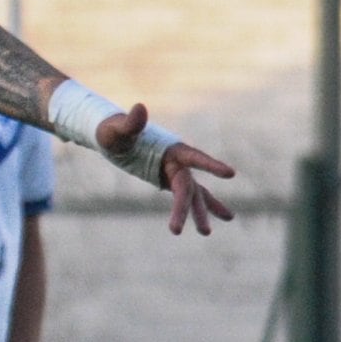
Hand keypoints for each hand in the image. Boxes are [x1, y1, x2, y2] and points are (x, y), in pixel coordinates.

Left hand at [97, 106, 237, 234]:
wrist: (110, 136)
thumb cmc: (112, 130)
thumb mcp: (116, 129)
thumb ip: (130, 122)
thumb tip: (140, 108)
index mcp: (171, 149)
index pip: (194, 158)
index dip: (211, 165)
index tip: (230, 173)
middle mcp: (178, 162)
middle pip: (189, 188)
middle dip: (191, 209)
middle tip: (202, 232)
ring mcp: (175, 172)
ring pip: (192, 195)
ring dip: (201, 213)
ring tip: (207, 234)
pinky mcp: (169, 180)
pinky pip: (186, 196)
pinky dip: (195, 209)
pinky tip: (207, 224)